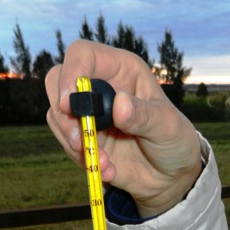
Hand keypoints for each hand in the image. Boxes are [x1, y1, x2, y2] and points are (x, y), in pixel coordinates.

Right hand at [45, 40, 201, 217]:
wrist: (168, 175)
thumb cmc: (173, 141)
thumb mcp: (168, 127)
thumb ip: (144, 115)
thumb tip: (119, 103)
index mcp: (121, 70)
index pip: (83, 54)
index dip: (71, 72)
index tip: (70, 103)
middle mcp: (98, 86)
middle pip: (56, 80)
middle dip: (62, 111)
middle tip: (79, 137)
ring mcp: (87, 112)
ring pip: (56, 115)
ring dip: (74, 142)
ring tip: (104, 162)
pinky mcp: (81, 136)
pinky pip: (64, 142)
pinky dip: (80, 158)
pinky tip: (107, 169)